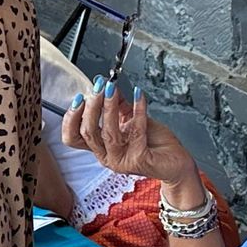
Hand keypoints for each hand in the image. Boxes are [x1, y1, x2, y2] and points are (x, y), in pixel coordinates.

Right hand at [61, 80, 198, 189]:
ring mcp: (122, 161)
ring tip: (113, 90)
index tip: (80, 97)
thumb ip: (118, 107)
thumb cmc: (154, 143)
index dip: (71, 117)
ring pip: (108, 133)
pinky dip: (137, 109)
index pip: (73, 138)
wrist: (176, 162)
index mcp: (100, 148)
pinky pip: (136, 131)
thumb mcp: (130, 121)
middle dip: (92, 107)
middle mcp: (107, 157)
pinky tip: (139, 95)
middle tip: (100, 88)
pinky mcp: (139, 159)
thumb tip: (106, 85)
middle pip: (87, 133)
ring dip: (109, 107)